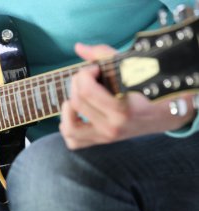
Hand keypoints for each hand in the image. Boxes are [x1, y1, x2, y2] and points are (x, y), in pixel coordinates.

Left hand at [59, 43, 195, 149]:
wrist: (165, 115)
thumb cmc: (149, 88)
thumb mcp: (132, 68)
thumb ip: (103, 55)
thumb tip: (78, 47)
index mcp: (122, 110)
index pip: (86, 90)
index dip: (85, 73)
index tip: (95, 69)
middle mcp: (112, 127)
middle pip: (76, 103)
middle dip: (77, 83)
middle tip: (89, 78)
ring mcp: (105, 137)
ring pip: (69, 128)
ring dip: (67, 110)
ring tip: (78, 97)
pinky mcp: (100, 141)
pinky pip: (73, 142)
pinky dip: (68, 128)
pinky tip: (76, 114)